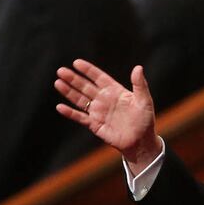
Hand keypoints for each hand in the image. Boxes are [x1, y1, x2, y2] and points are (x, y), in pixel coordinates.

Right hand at [55, 59, 160, 173]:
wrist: (141, 141)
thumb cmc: (145, 120)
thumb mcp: (144, 100)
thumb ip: (140, 84)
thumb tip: (138, 67)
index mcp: (115, 91)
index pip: (99, 78)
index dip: (88, 70)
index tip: (76, 63)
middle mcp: (104, 99)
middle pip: (85, 86)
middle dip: (73, 79)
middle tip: (61, 70)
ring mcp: (98, 112)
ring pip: (80, 100)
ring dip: (69, 92)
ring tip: (58, 82)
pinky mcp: (95, 124)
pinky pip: (80, 117)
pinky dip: (70, 113)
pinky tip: (60, 107)